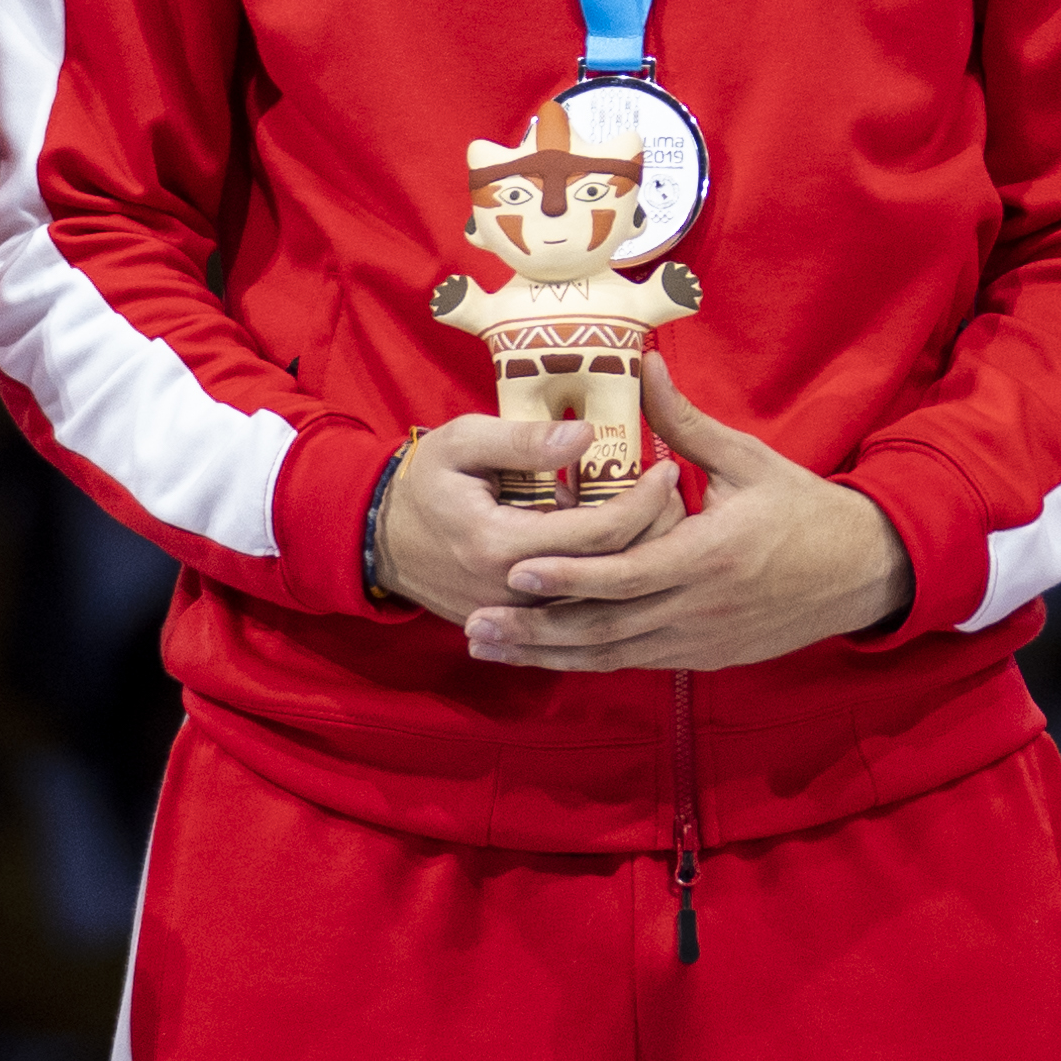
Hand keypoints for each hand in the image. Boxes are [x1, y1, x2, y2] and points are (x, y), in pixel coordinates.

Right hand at [375, 414, 683, 622]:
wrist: (382, 540)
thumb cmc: (424, 481)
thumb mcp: (462, 443)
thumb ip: (522, 441)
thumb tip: (585, 436)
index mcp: (502, 546)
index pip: (599, 533)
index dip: (643, 501)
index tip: (668, 469)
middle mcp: (516, 593)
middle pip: (613, 574)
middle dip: (656, 533)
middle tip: (678, 495)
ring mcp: (520, 617)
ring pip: (605, 599)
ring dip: (641, 560)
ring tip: (664, 518)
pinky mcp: (522, 624)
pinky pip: (583, 611)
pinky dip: (613, 583)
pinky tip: (632, 553)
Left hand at [462, 364, 910, 674]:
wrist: (860, 571)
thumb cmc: (802, 507)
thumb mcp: (747, 459)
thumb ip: (685, 423)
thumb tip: (643, 364)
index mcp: (708, 557)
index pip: (624, 575)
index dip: (568, 577)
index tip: (516, 570)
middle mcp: (698, 609)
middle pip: (604, 629)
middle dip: (537, 630)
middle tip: (477, 624)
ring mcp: (700, 641)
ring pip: (612, 655)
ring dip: (549, 654)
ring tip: (493, 647)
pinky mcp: (704, 658)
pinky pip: (636, 662)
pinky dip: (588, 660)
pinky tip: (546, 655)